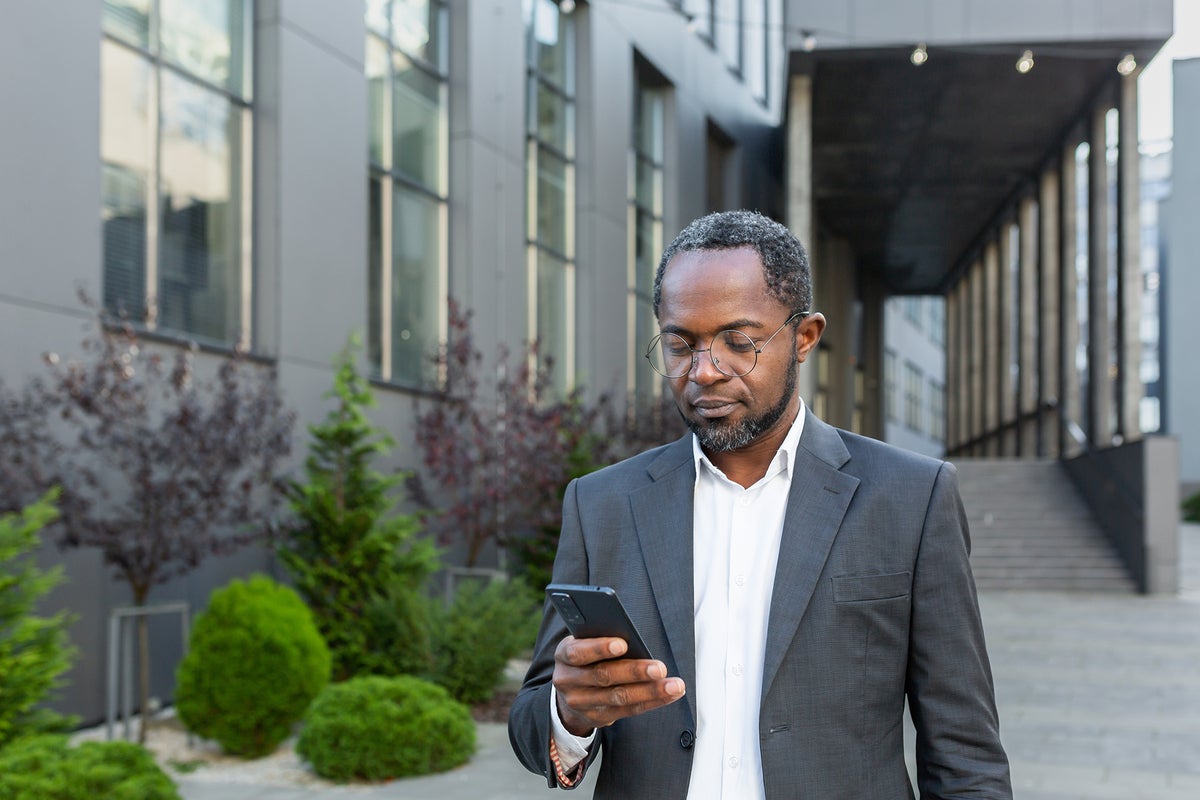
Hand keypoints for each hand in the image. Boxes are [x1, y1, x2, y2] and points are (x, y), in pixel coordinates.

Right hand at [552, 635, 686, 736]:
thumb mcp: (583, 644)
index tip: (623, 644)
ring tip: (674, 685)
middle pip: (603, 676)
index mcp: (564, 655)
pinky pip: (628, 710)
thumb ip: (599, 640)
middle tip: (660, 668)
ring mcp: (581, 703)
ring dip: (650, 691)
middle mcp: (568, 681)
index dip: (599, 648)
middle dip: (634, 672)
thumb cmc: (586, 658)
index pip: (578, 652)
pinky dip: (652, 701)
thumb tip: (631, 639)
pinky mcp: (597, 718)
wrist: (569, 694)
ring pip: (619, 697)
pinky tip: (670, 693)